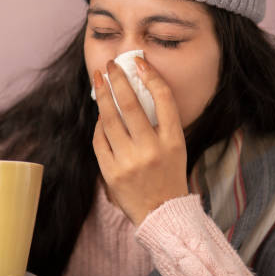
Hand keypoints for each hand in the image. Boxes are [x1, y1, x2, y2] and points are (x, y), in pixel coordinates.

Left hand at [92, 57, 187, 225]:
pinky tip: (100, 116)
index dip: (151, 76)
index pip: (163, 99)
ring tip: (98, 82)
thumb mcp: (176, 148)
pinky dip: (99, 126)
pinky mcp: (111, 173)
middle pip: (130, 105)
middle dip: (117, 80)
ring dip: (102, 96)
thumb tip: (133, 92)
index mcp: (173, 141)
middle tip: (110, 65)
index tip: (138, 61)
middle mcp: (151, 149)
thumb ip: (160, 123)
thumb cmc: (169, 176)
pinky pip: (99, 140)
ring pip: (109, 120)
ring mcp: (129, 162)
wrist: (161, 213)